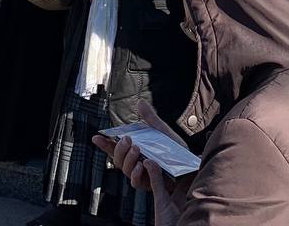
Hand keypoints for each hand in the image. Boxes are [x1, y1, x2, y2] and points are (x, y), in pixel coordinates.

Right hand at [91, 102, 188, 225]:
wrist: (192, 164)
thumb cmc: (176, 150)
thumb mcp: (162, 132)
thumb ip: (150, 119)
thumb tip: (139, 102)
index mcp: (135, 151)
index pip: (115, 148)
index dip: (105, 144)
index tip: (96, 136)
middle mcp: (136, 163)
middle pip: (118, 160)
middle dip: (119, 149)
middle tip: (127, 139)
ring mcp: (142, 175)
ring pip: (125, 170)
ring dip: (128, 159)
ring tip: (136, 149)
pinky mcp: (149, 185)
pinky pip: (137, 183)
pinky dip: (137, 174)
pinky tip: (142, 165)